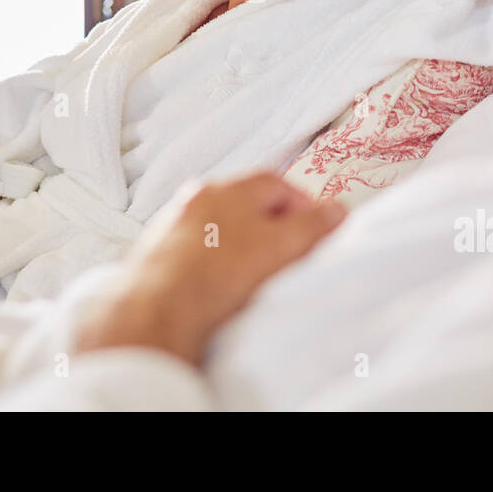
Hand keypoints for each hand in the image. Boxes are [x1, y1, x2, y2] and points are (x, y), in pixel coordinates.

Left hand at [74, 172, 346, 364]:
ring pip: (218, 229)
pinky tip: (220, 289)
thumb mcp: (282, 246)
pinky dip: (213, 265)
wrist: (156, 309)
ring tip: (255, 276)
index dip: (302, 204)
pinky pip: (195, 253)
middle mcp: (194, 199)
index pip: (275, 182)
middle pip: (245, 204)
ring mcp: (171, 226)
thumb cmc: (221, 273)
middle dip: (271, 225)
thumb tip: (337, 211)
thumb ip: (314, 226)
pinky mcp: (155, 256)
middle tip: (289, 254)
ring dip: (240, 246)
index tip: (316, 229)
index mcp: (227, 188)